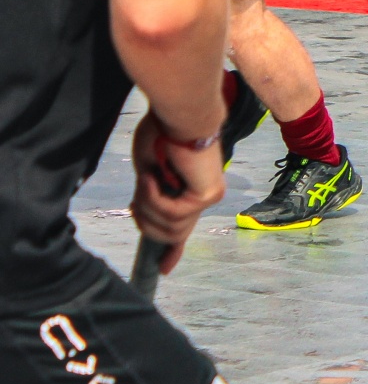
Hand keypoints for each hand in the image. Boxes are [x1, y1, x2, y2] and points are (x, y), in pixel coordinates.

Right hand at [131, 112, 226, 272]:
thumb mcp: (149, 172)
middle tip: (141, 191)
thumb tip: (146, 220)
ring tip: (149, 178)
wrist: (178, 113)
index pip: (184, 227)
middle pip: (168, 234)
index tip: (164, 270)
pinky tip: (156, 176)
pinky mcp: (208, 196)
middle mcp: (205, 196)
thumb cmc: (162, 133)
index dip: (172, 250)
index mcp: (191, 190)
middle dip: (144, 217)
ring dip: (147, 205)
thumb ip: (151, 196)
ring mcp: (209, 197)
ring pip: (167, 228)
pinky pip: (171, 214)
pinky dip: (154, 196)